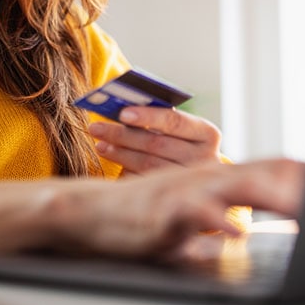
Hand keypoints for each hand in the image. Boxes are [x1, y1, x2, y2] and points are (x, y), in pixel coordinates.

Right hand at [59, 159, 304, 257]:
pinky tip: (237, 232)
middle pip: (261, 172)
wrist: (91, 213)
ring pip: (234, 185)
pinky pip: (196, 212)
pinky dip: (217, 221)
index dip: (300, 176)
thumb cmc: (140, 217)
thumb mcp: (187, 219)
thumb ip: (214, 223)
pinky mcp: (165, 208)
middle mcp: (205, 176)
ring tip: (300, 205)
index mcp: (215, 178)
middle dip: (298, 182)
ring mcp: (186, 189)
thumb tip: (237, 235)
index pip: (267, 171)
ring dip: (268, 195)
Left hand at [89, 105, 221, 173]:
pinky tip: (111, 162)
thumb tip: (122, 105)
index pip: (175, 121)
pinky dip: (124, 170)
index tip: (122, 112)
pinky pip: (144, 183)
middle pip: (157, 144)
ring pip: (148, 165)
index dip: (147, 116)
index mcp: (208, 134)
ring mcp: (191, 183)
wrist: (200, 182)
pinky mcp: (176, 198)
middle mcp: (205, 160)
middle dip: (123, 134)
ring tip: (100, 144)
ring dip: (120, 153)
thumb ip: (159, 117)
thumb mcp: (180, 129)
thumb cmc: (181, 142)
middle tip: (96, 127)